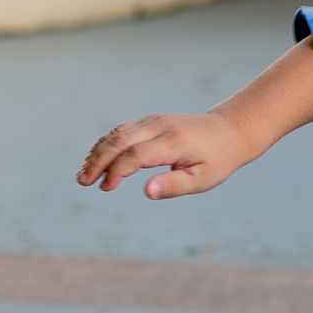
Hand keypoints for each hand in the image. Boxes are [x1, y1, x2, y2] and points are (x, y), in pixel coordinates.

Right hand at [77, 112, 247, 198]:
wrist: (229, 131)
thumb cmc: (218, 160)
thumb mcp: (203, 179)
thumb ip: (174, 185)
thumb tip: (147, 192)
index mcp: (173, 143)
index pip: (135, 155)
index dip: (117, 171)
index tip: (105, 188)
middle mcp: (160, 126)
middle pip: (119, 140)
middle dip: (98, 161)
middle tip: (83, 182)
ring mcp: (153, 120)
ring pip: (117, 133)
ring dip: (98, 152)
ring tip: (84, 174)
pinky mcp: (150, 120)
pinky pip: (122, 130)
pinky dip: (106, 144)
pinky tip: (97, 160)